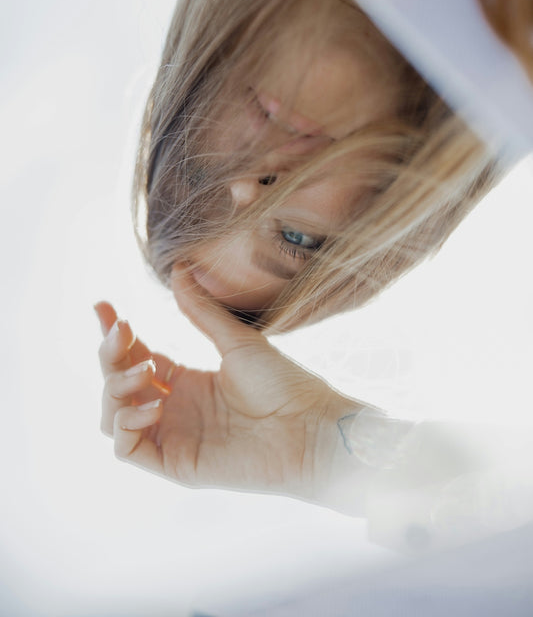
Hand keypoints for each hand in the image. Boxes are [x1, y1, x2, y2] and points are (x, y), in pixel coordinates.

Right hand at [95, 266, 357, 499]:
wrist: (310, 426)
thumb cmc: (283, 384)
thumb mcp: (236, 340)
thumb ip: (200, 310)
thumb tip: (179, 269)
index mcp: (186, 381)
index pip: (135, 357)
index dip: (114, 335)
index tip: (103, 307)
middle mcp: (174, 409)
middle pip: (116, 384)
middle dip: (111, 356)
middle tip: (125, 332)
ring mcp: (173, 437)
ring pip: (113, 417)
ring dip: (116, 388)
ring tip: (147, 371)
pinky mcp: (177, 464)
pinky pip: (126, 450)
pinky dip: (126, 424)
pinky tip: (154, 403)